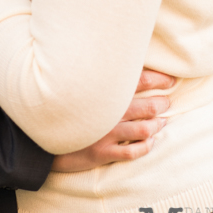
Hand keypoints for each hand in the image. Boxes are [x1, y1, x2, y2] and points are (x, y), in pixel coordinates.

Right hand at [52, 69, 174, 171]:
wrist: (41, 136)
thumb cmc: (64, 106)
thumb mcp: (80, 86)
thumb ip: (100, 76)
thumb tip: (120, 61)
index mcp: (105, 91)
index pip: (140, 79)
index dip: (160, 79)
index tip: (172, 80)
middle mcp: (108, 110)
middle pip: (148, 106)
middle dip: (162, 104)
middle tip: (167, 103)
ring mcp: (106, 133)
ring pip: (144, 129)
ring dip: (157, 126)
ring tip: (162, 122)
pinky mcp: (102, 152)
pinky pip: (133, 152)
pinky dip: (146, 147)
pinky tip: (149, 142)